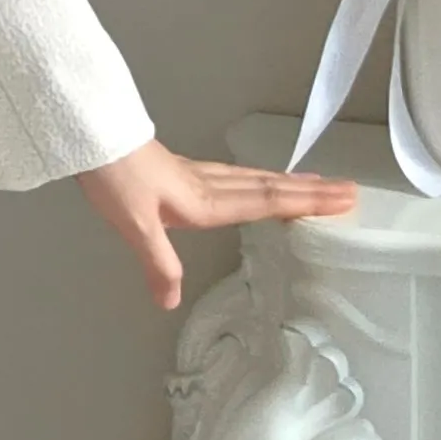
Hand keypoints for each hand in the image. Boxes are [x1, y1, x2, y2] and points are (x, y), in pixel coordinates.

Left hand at [74, 139, 358, 312]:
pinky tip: (251, 181)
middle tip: (348, 190)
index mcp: (203, 201)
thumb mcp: (133, 225)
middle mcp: (206, 185)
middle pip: (267, 187)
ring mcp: (193, 174)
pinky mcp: (179, 169)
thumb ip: (158, 263)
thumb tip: (172, 300)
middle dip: (309, 191)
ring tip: (314, 185)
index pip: (265, 202)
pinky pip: (232, 175)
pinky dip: (255, 178)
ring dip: (286, 183)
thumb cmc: (113, 180)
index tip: (343, 201)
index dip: (304, 204)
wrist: (92, 139)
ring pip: (251, 178)